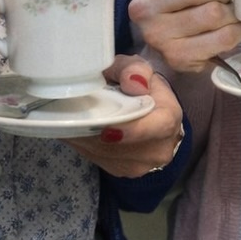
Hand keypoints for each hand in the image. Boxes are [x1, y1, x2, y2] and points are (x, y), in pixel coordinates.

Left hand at [64, 55, 185, 178]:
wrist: (149, 112)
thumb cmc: (141, 86)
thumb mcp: (137, 67)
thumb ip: (134, 70)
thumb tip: (133, 83)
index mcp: (169, 119)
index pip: (157, 127)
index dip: (133, 130)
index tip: (106, 129)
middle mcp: (159, 148)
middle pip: (123, 145)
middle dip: (95, 132)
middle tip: (73, 116)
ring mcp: (141, 164)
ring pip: (107, 154)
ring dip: (86, 139)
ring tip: (72, 119)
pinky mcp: (124, 171)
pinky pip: (100, 160)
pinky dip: (86, 145)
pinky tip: (79, 130)